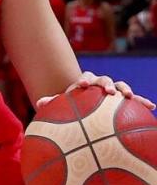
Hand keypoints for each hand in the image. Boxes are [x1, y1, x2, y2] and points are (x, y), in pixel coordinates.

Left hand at [36, 70, 154, 110]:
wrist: (84, 102)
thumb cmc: (72, 103)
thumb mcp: (62, 104)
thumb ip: (52, 102)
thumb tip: (40, 104)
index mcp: (85, 82)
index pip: (85, 77)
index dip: (84, 80)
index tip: (82, 85)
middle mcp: (100, 83)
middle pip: (105, 79)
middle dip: (107, 84)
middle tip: (108, 91)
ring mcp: (113, 89)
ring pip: (121, 86)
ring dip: (125, 90)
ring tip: (130, 97)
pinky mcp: (123, 99)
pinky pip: (135, 100)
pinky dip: (142, 102)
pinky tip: (152, 107)